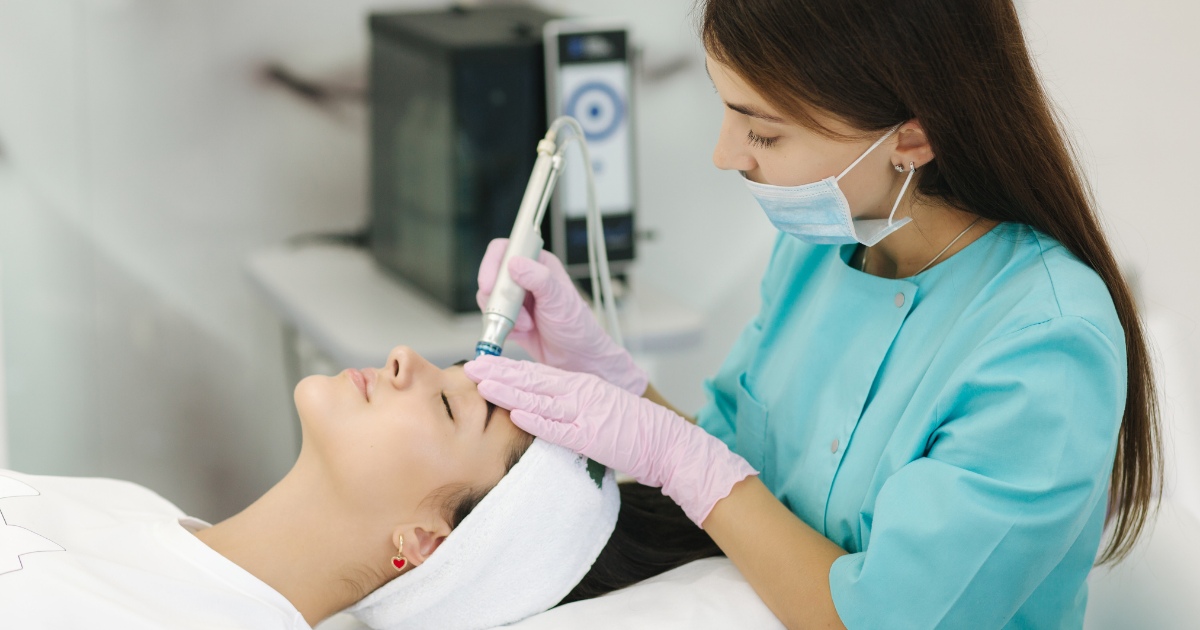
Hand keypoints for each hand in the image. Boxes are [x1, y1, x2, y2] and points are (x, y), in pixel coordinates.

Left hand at [465, 356, 755, 525]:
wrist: (667, 442)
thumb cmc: (633, 430)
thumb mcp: (598, 408)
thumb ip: (571, 406)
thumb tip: (541, 408)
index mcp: (581, 385)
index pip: (537, 374)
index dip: (508, 369)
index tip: (483, 365)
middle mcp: (580, 393)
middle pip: (533, 380)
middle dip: (500, 373)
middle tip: (471, 366)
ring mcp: (585, 413)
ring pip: (540, 399)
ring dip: (510, 392)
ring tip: (483, 385)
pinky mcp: (591, 436)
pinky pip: (559, 428)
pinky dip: (537, 420)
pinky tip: (517, 414)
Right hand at [476, 238, 646, 394]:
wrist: (576, 358)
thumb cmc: (575, 326)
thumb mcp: (558, 299)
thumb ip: (538, 278)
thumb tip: (515, 264)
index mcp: (538, 263)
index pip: (505, 250)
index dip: (492, 264)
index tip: (489, 285)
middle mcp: (525, 277)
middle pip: (492, 276)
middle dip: (498, 298)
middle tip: (512, 313)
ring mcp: (516, 299)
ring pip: (490, 299)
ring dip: (504, 316)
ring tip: (526, 325)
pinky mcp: (510, 318)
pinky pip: (493, 319)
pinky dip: (504, 328)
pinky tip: (523, 333)